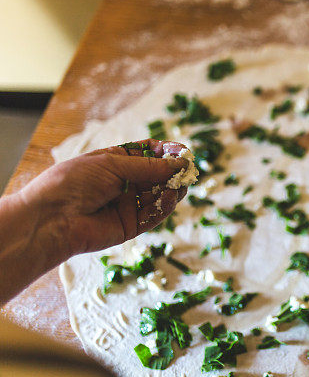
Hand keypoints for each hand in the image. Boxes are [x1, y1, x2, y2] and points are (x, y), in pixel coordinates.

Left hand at [15, 139, 189, 258]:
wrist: (52, 218)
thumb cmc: (73, 183)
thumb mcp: (111, 164)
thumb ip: (148, 166)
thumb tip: (179, 164)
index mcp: (116, 162)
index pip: (148, 153)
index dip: (167, 152)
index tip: (183, 152)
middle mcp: (124, 182)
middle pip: (158, 174)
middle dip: (174, 172)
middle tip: (189, 170)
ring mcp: (128, 204)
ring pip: (160, 195)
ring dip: (172, 189)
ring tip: (181, 185)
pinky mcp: (131, 225)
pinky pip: (154, 215)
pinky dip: (165, 206)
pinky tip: (169, 198)